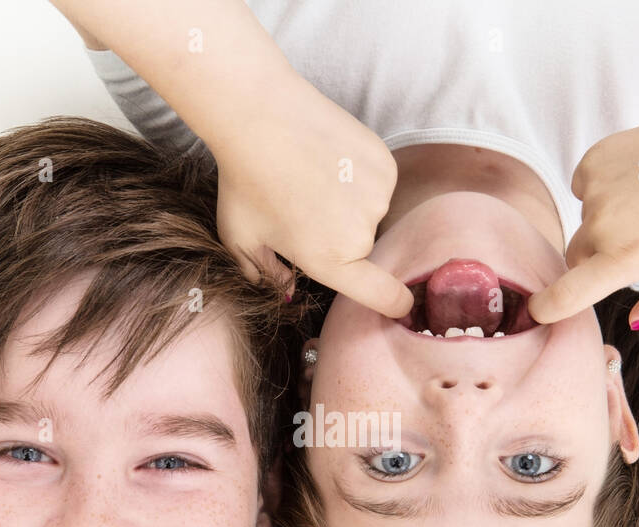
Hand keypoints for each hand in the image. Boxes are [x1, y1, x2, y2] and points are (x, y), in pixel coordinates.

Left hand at [211, 76, 412, 317]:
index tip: (398, 303)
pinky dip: (359, 173)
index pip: (383, 296)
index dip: (393, 303)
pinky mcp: (385, 162)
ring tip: (315, 175)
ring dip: (350, 201)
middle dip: (340, 234)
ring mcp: (378, 195)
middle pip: (363, 246)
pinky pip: (378, 180)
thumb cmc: (244, 179)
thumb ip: (265, 274)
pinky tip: (331, 157)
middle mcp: (361, 232)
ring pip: (371, 211)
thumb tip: (288, 291)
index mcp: (329, 259)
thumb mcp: (240, 238)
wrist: (259, 112)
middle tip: (306, 204)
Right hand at [528, 109, 638, 328]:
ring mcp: (597, 187)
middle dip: (596, 258)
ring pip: (584, 218)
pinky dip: (605, 187)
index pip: (566, 294)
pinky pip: (585, 185)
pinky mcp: (596, 158)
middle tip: (637, 244)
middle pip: (576, 256)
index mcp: (627, 257)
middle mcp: (604, 223)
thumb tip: (634, 319)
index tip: (539, 312)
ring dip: (606, 219)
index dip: (548, 308)